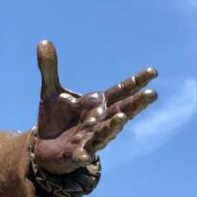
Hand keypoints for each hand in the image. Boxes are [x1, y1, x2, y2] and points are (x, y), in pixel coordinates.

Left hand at [33, 40, 157, 174]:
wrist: (44, 147)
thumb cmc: (56, 118)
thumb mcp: (50, 90)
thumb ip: (49, 68)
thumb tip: (43, 41)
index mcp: (97, 104)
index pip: (121, 91)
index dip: (136, 82)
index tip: (153, 71)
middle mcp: (99, 121)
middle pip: (122, 111)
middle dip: (137, 104)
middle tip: (152, 94)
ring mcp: (90, 138)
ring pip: (105, 133)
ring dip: (114, 126)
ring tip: (122, 118)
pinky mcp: (75, 154)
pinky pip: (80, 154)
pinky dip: (82, 154)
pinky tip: (83, 155)